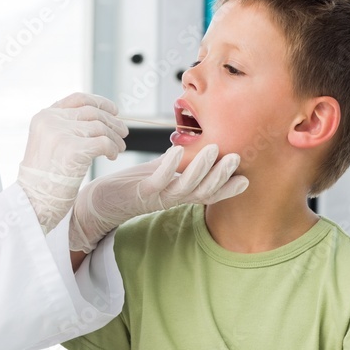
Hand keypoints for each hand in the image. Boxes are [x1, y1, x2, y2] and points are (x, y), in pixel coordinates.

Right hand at [17, 93, 127, 233]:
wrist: (33, 202)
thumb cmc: (43, 179)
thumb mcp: (47, 144)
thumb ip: (64, 128)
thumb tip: (98, 118)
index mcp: (44, 117)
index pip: (78, 99)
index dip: (100, 103)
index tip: (114, 110)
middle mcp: (51, 121)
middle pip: (92, 113)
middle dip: (112, 122)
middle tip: (124, 133)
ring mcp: (61, 134)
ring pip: (100, 127)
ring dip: (115, 138)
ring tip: (119, 148)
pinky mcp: (73, 150)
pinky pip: (104, 142)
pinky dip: (112, 149)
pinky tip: (112, 156)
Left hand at [69, 143, 247, 252]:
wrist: (102, 201)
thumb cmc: (133, 185)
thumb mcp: (162, 173)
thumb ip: (182, 166)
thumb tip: (201, 150)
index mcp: (180, 195)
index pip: (210, 194)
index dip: (228, 189)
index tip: (246, 179)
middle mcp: (173, 199)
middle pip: (203, 191)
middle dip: (221, 175)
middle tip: (236, 157)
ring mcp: (158, 197)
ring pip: (186, 186)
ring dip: (201, 168)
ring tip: (214, 148)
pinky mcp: (142, 192)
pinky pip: (160, 180)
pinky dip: (170, 165)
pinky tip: (178, 150)